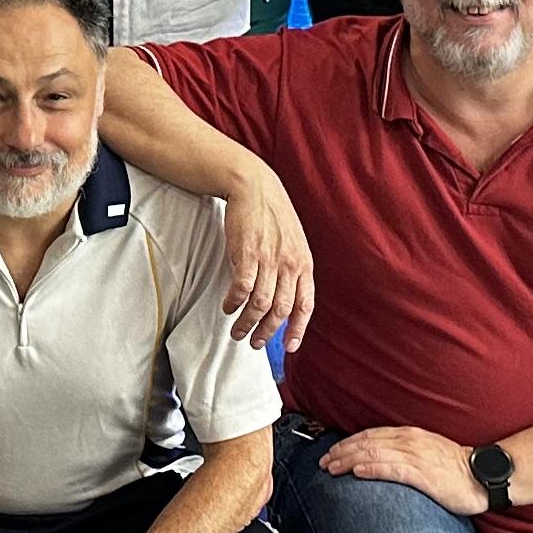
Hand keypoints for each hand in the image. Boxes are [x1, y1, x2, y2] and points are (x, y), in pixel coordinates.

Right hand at [217, 158, 313, 351]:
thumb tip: (282, 298)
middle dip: (266, 333)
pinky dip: (233, 303)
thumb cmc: (272, 214)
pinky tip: (227, 307)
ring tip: (237, 332)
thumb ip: (290, 268)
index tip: (288, 347)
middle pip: (280, 310)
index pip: (305, 305)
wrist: (253, 186)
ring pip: (259, 304)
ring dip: (246, 323)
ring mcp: (269, 259)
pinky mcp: (247, 253)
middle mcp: (289, 264)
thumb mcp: (292, 242)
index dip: (297, 329)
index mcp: (304, 263)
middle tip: (254, 343)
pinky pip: (241, 288)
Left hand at [321, 422, 484, 514]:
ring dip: (348, 460)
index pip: (371, 435)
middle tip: (323, 462)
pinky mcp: (422, 474)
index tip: (331, 452)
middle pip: (366, 442)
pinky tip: (357, 472)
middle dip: (341, 452)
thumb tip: (379, 458)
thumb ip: (404, 451)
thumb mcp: (427, 451)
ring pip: (374, 453)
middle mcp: (409, 441)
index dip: (347, 443)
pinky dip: (372, 468)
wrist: (482, 475)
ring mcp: (415, 456)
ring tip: (331, 468)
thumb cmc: (455, 468)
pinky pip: (391, 469)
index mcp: (409, 434)